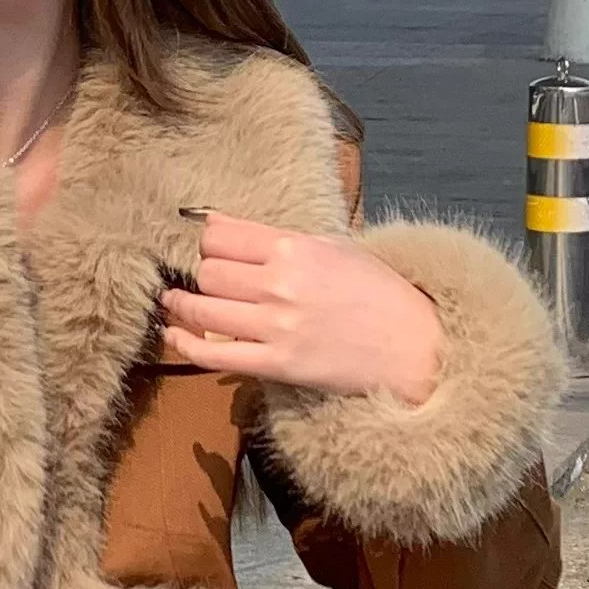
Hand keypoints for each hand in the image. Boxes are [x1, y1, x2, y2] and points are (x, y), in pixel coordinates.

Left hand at [157, 211, 446, 402]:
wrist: (413, 346)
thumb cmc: (378, 292)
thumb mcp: (336, 248)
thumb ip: (282, 238)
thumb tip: (225, 225)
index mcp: (296, 248)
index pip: (223, 235)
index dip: (206, 239)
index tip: (206, 245)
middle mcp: (280, 283)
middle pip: (208, 270)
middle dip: (200, 272)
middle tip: (202, 277)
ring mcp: (276, 326)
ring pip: (202, 307)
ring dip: (181, 304)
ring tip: (174, 301)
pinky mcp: (276, 364)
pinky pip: (214, 354)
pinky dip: (186, 344)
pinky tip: (175, 334)